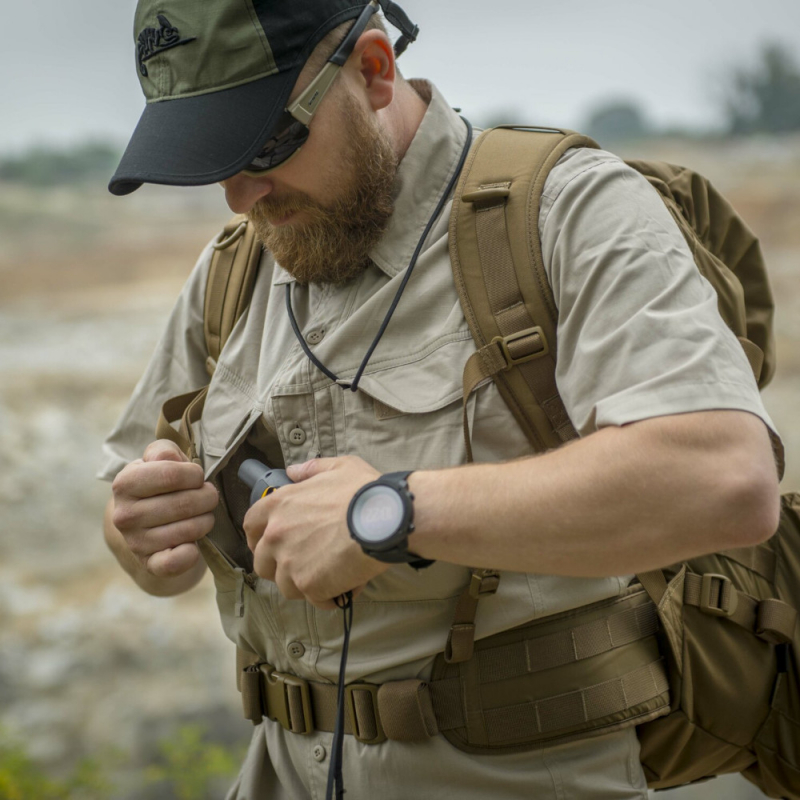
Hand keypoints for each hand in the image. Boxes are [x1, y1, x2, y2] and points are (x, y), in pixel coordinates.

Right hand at [111, 440, 218, 577]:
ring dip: (206, 520)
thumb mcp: (158, 459)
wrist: (145, 522)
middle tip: (209, 496)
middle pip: (184, 504)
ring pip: (187, 530)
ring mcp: (135, 543)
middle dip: (207, 498)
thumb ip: (164, 451)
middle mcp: (125, 515)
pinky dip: (191, 553)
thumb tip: (169, 460)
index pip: (170, 475)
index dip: (194, 475)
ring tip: (204, 514)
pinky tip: (194, 544)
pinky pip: (175, 563)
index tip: (198, 477)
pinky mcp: (149, 564)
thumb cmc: (158, 484)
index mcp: (125, 484)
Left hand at [243, 455, 389, 609]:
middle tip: (302, 566)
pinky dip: (329, 597)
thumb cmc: (364, 491)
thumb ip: (311, 470)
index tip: (267, 543)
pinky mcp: (309, 585)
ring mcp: (291, 562)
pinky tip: (346, 586)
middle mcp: (277, 534)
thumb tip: (293, 471)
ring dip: (305, 584)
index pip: (251, 525)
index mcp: (280, 505)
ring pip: (286, 586)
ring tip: (329, 576)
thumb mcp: (339, 467)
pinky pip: (314, 599)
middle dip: (278, 567)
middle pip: (262, 563)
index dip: (257, 537)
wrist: (384, 518)